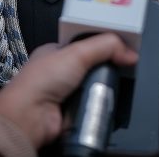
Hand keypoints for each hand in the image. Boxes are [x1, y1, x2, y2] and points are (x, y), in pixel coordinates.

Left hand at [0, 33, 137, 149]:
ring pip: (97, 86)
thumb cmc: (39, 81)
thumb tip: (129, 52)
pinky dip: (99, 104)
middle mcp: (62, 72)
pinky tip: (99, 101)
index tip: (123, 45)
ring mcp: (67, 93)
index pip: (88, 42)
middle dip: (107, 67)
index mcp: (58, 51)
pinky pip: (95, 105)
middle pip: (95, 65)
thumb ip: (106, 46)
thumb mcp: (77, 53)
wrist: (29, 116)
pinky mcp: (74, 112)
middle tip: (120, 65)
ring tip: (106, 85)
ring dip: (102, 87)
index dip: (105, 42)